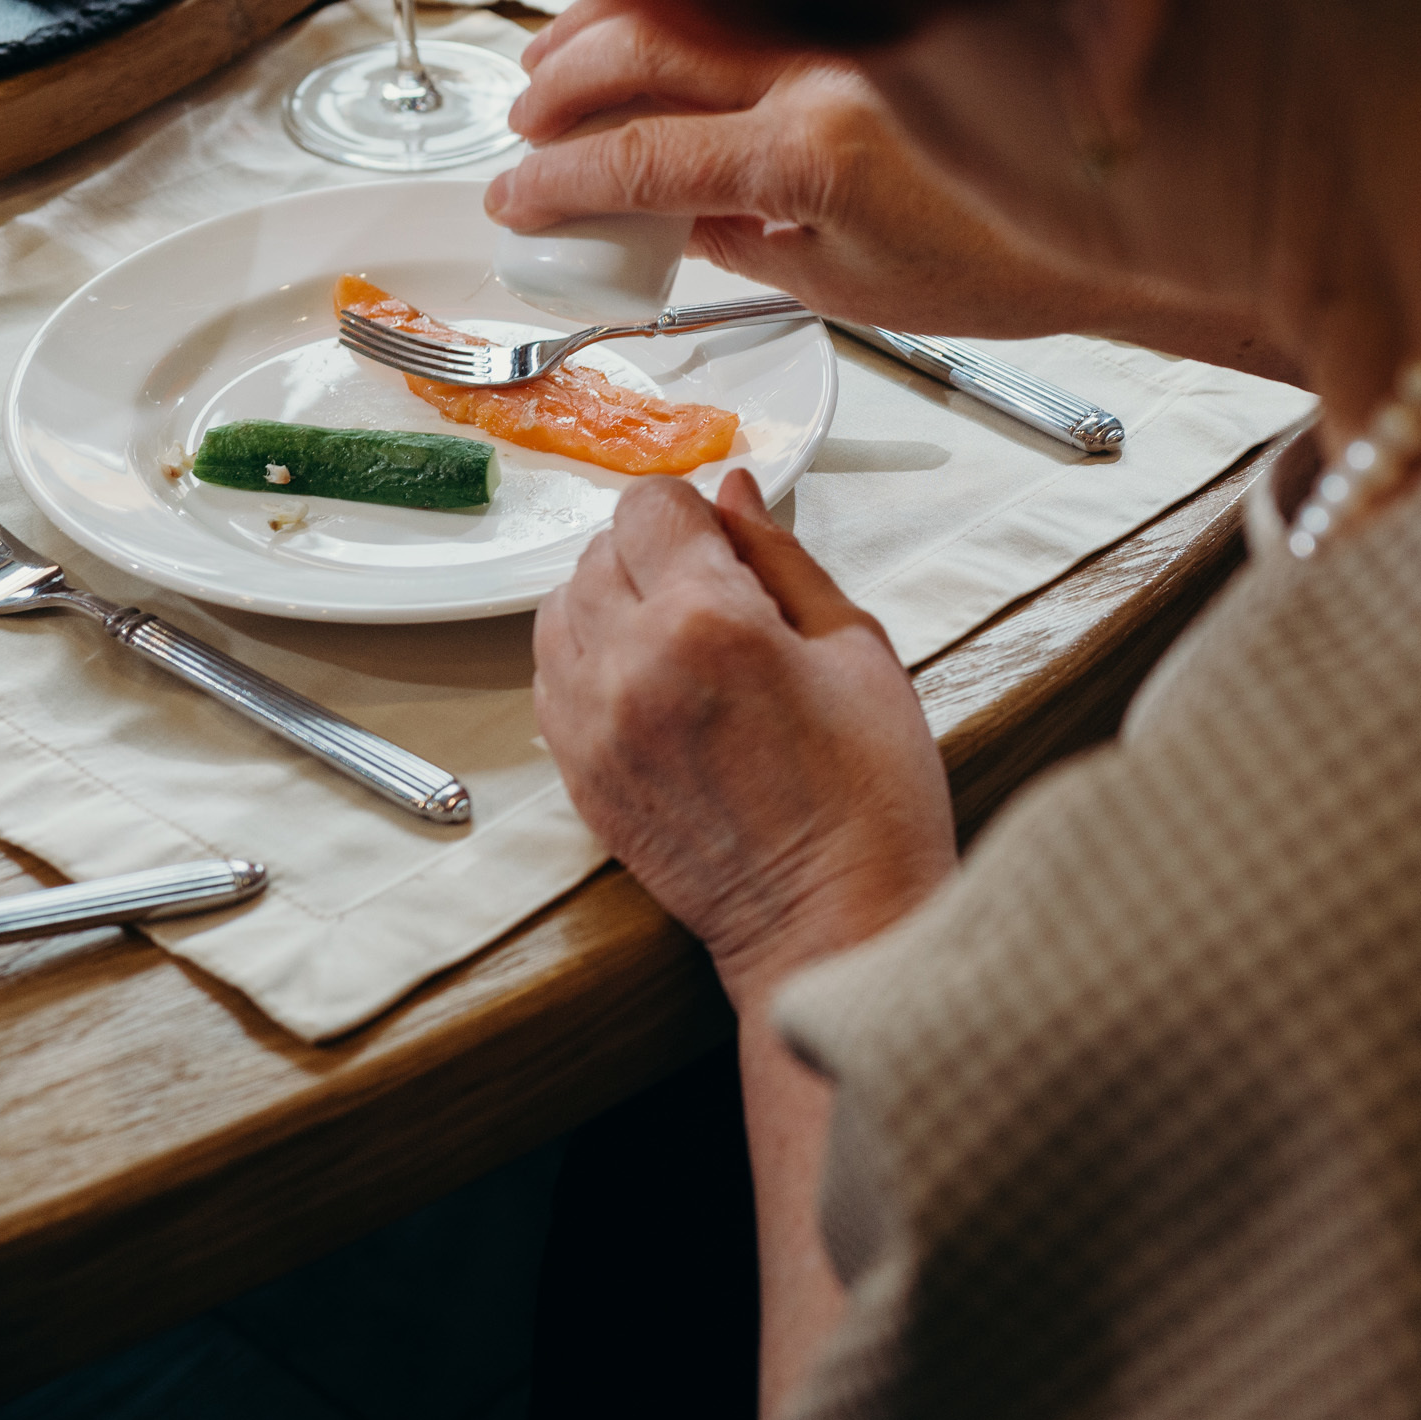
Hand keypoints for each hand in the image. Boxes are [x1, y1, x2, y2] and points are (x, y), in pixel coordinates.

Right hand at [487, 0, 1277, 366]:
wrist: (1108, 222)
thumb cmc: (1001, 268)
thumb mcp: (848, 291)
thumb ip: (739, 246)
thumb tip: (658, 219)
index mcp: (814, 155)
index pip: (644, 159)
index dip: (560, 182)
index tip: (513, 201)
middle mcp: (828, 69)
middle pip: (648, 50)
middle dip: (562, 86)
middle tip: (522, 126)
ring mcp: (851, 28)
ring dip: (604, 28)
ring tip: (550, 67)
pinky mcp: (873, 13)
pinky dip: (680, 3)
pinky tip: (644, 28)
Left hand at [532, 467, 956, 1007]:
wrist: (834, 925)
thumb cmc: (870, 800)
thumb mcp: (857, 649)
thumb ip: (782, 559)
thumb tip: (733, 494)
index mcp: (710, 621)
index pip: (652, 506)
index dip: (695, 513)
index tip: (728, 544)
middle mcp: (631, 665)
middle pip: (599, 551)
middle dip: (655, 555)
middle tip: (720, 599)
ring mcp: (592, 726)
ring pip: (561, 609)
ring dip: (612, 604)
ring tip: (681, 642)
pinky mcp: (579, 775)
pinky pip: (549, 678)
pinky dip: (590, 661)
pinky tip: (653, 687)